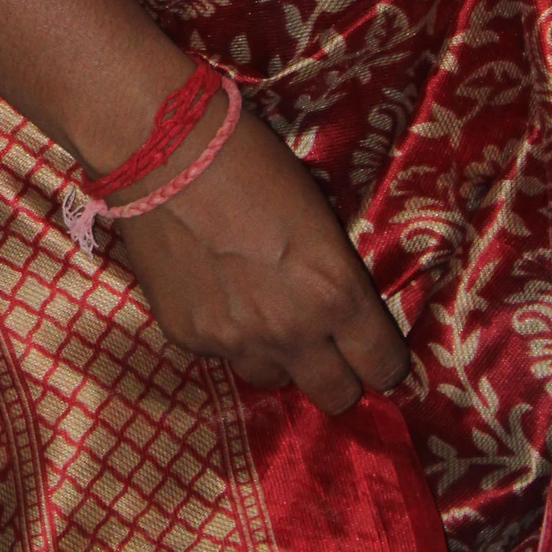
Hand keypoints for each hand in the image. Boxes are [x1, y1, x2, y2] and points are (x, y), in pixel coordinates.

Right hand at [114, 104, 409, 415]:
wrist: (168, 155)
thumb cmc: (255, 163)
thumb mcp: (318, 215)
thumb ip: (333, 274)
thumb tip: (338, 304)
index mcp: (335, 293)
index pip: (382, 364)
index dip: (383, 360)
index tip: (376, 351)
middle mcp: (291, 331)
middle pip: (335, 396)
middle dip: (339, 376)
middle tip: (329, 349)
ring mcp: (236, 342)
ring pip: (273, 379)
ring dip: (279, 357)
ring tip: (265, 315)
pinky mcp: (190, 339)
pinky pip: (222, 354)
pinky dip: (227, 334)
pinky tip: (216, 291)